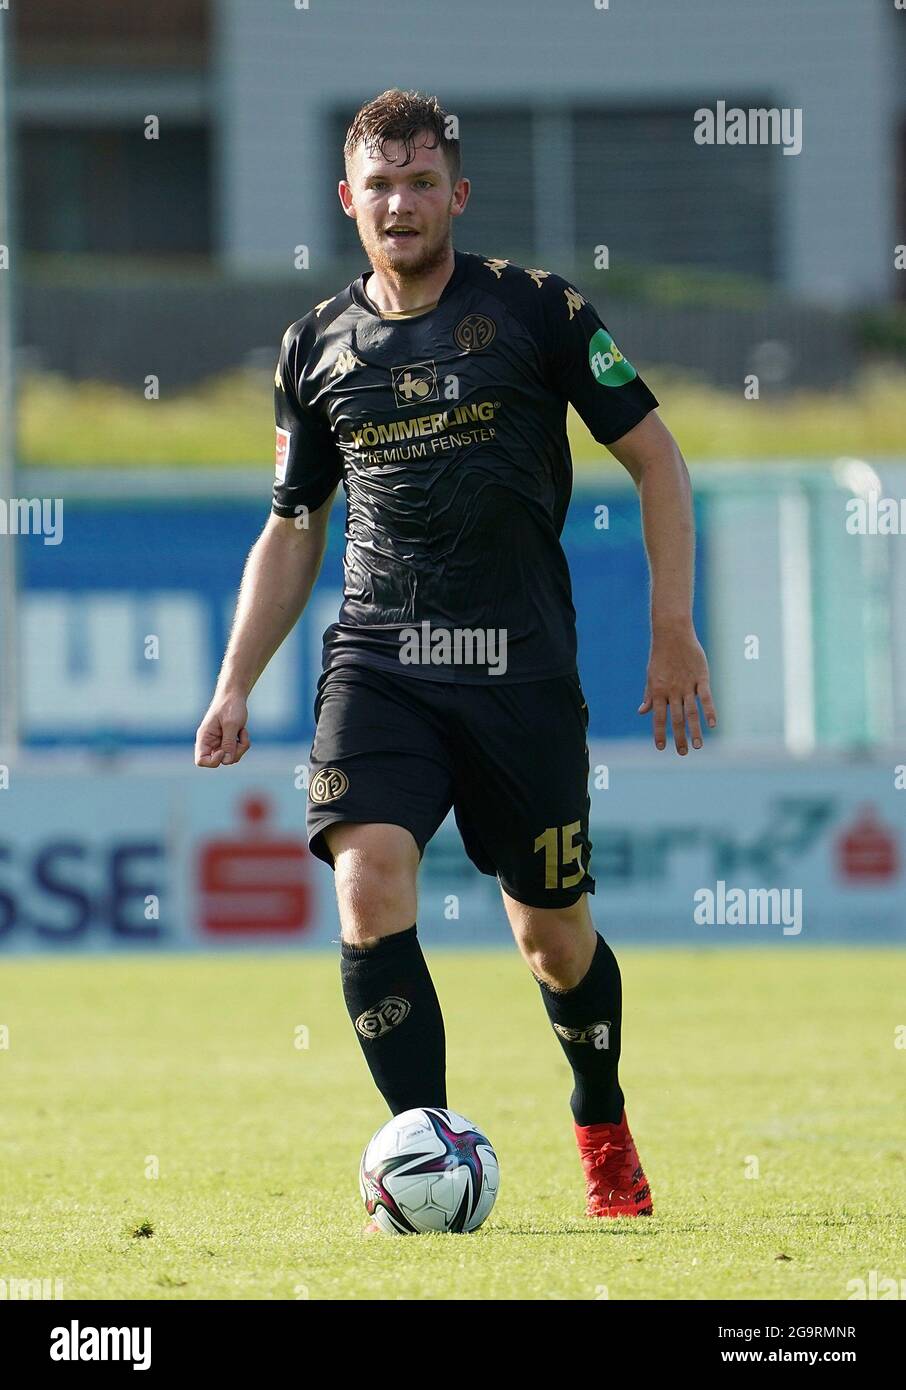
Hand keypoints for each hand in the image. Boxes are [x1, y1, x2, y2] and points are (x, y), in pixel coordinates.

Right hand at [194, 690, 250, 767]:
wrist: (234, 695)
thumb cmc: (230, 706)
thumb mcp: (231, 724)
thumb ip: (229, 743)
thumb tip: (227, 761)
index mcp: (204, 738)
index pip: (200, 761)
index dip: (213, 761)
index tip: (223, 750)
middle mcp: (210, 743)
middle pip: (220, 762)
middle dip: (234, 752)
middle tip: (239, 738)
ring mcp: (219, 743)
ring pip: (231, 758)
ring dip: (240, 747)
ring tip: (242, 732)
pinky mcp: (228, 742)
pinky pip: (237, 752)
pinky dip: (243, 743)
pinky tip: (242, 731)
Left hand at [638, 627, 716, 754]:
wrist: (672, 634)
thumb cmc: (660, 655)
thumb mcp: (651, 675)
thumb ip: (649, 695)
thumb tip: (642, 711)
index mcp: (658, 691)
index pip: (658, 717)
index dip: (659, 733)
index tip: (661, 748)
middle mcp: (672, 690)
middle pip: (676, 718)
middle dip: (679, 737)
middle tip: (683, 753)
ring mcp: (687, 684)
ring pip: (691, 712)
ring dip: (694, 730)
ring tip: (697, 746)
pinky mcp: (701, 677)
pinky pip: (705, 697)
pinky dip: (709, 711)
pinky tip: (713, 724)